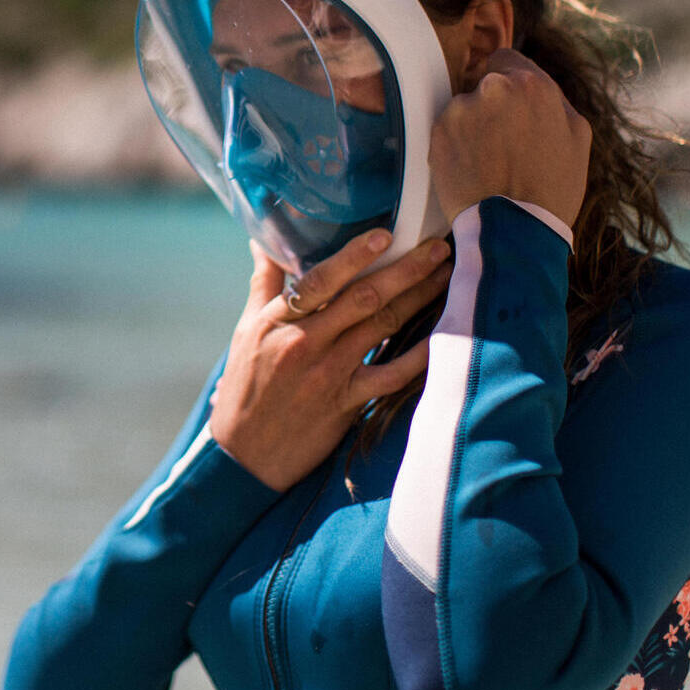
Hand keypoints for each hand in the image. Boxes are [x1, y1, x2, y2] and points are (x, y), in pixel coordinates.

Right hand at [208, 230, 453, 492]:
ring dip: (418, 298)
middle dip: (405, 269)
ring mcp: (327, 374)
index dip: (353, 256)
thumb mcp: (246, 331)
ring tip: (447, 275)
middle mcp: (304, 342)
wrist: (243, 455)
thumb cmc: (245, 386)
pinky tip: (441, 335)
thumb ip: (263, 284)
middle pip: (362, 298)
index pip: (318, 280)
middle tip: (438, 246)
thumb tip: (262, 240)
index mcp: (277, 321)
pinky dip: (417, 356)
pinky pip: (390, 375)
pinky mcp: (345, 403)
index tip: (385, 234)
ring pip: (381, 327)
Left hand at [430, 47, 590, 229]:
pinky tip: (472, 169)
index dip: (507, 82)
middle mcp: (493, 88)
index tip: (509, 105)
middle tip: (504, 143)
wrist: (514, 229)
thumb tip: (534, 82)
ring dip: (471, 127)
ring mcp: (461, 110)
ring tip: (489, 162)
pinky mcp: (438, 133)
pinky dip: (455, 146)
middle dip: (491, 106)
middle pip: (483, 84)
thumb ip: (553, 99)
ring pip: (463, 109)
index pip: (505, 59)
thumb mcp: (577, 135)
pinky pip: (446, 132)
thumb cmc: (552, 187)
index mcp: (532, 84)